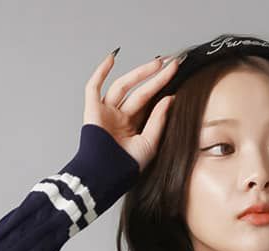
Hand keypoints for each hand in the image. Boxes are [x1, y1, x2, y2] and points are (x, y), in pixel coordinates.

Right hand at [84, 50, 183, 170]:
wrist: (106, 175)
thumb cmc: (126, 168)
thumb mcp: (150, 143)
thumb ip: (159, 120)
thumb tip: (170, 98)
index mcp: (132, 128)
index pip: (148, 102)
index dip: (161, 87)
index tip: (176, 73)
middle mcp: (119, 118)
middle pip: (138, 91)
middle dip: (155, 77)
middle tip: (171, 64)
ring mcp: (106, 113)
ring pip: (122, 86)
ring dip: (138, 72)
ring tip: (157, 63)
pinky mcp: (92, 110)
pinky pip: (94, 87)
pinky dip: (101, 72)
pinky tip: (113, 57)